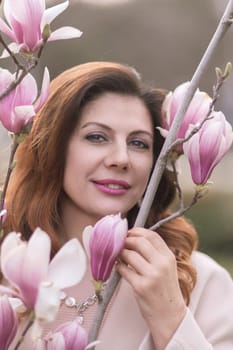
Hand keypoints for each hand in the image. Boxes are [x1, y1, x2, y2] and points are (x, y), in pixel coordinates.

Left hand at [116, 227, 186, 349]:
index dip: (137, 231)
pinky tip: (119, 268)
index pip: (152, 235)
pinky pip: (123, 270)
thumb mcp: (167, 268)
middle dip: (126, 240)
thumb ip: (155, 254)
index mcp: (169, 257)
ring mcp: (152, 275)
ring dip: (120, 253)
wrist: (170, 317)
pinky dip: (118, 267)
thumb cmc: (165, 291)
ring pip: (129, 254)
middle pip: (140, 241)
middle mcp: (162, 264)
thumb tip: (134, 239)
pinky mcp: (141, 286)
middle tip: (119, 243)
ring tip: (118, 256)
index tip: (128, 233)